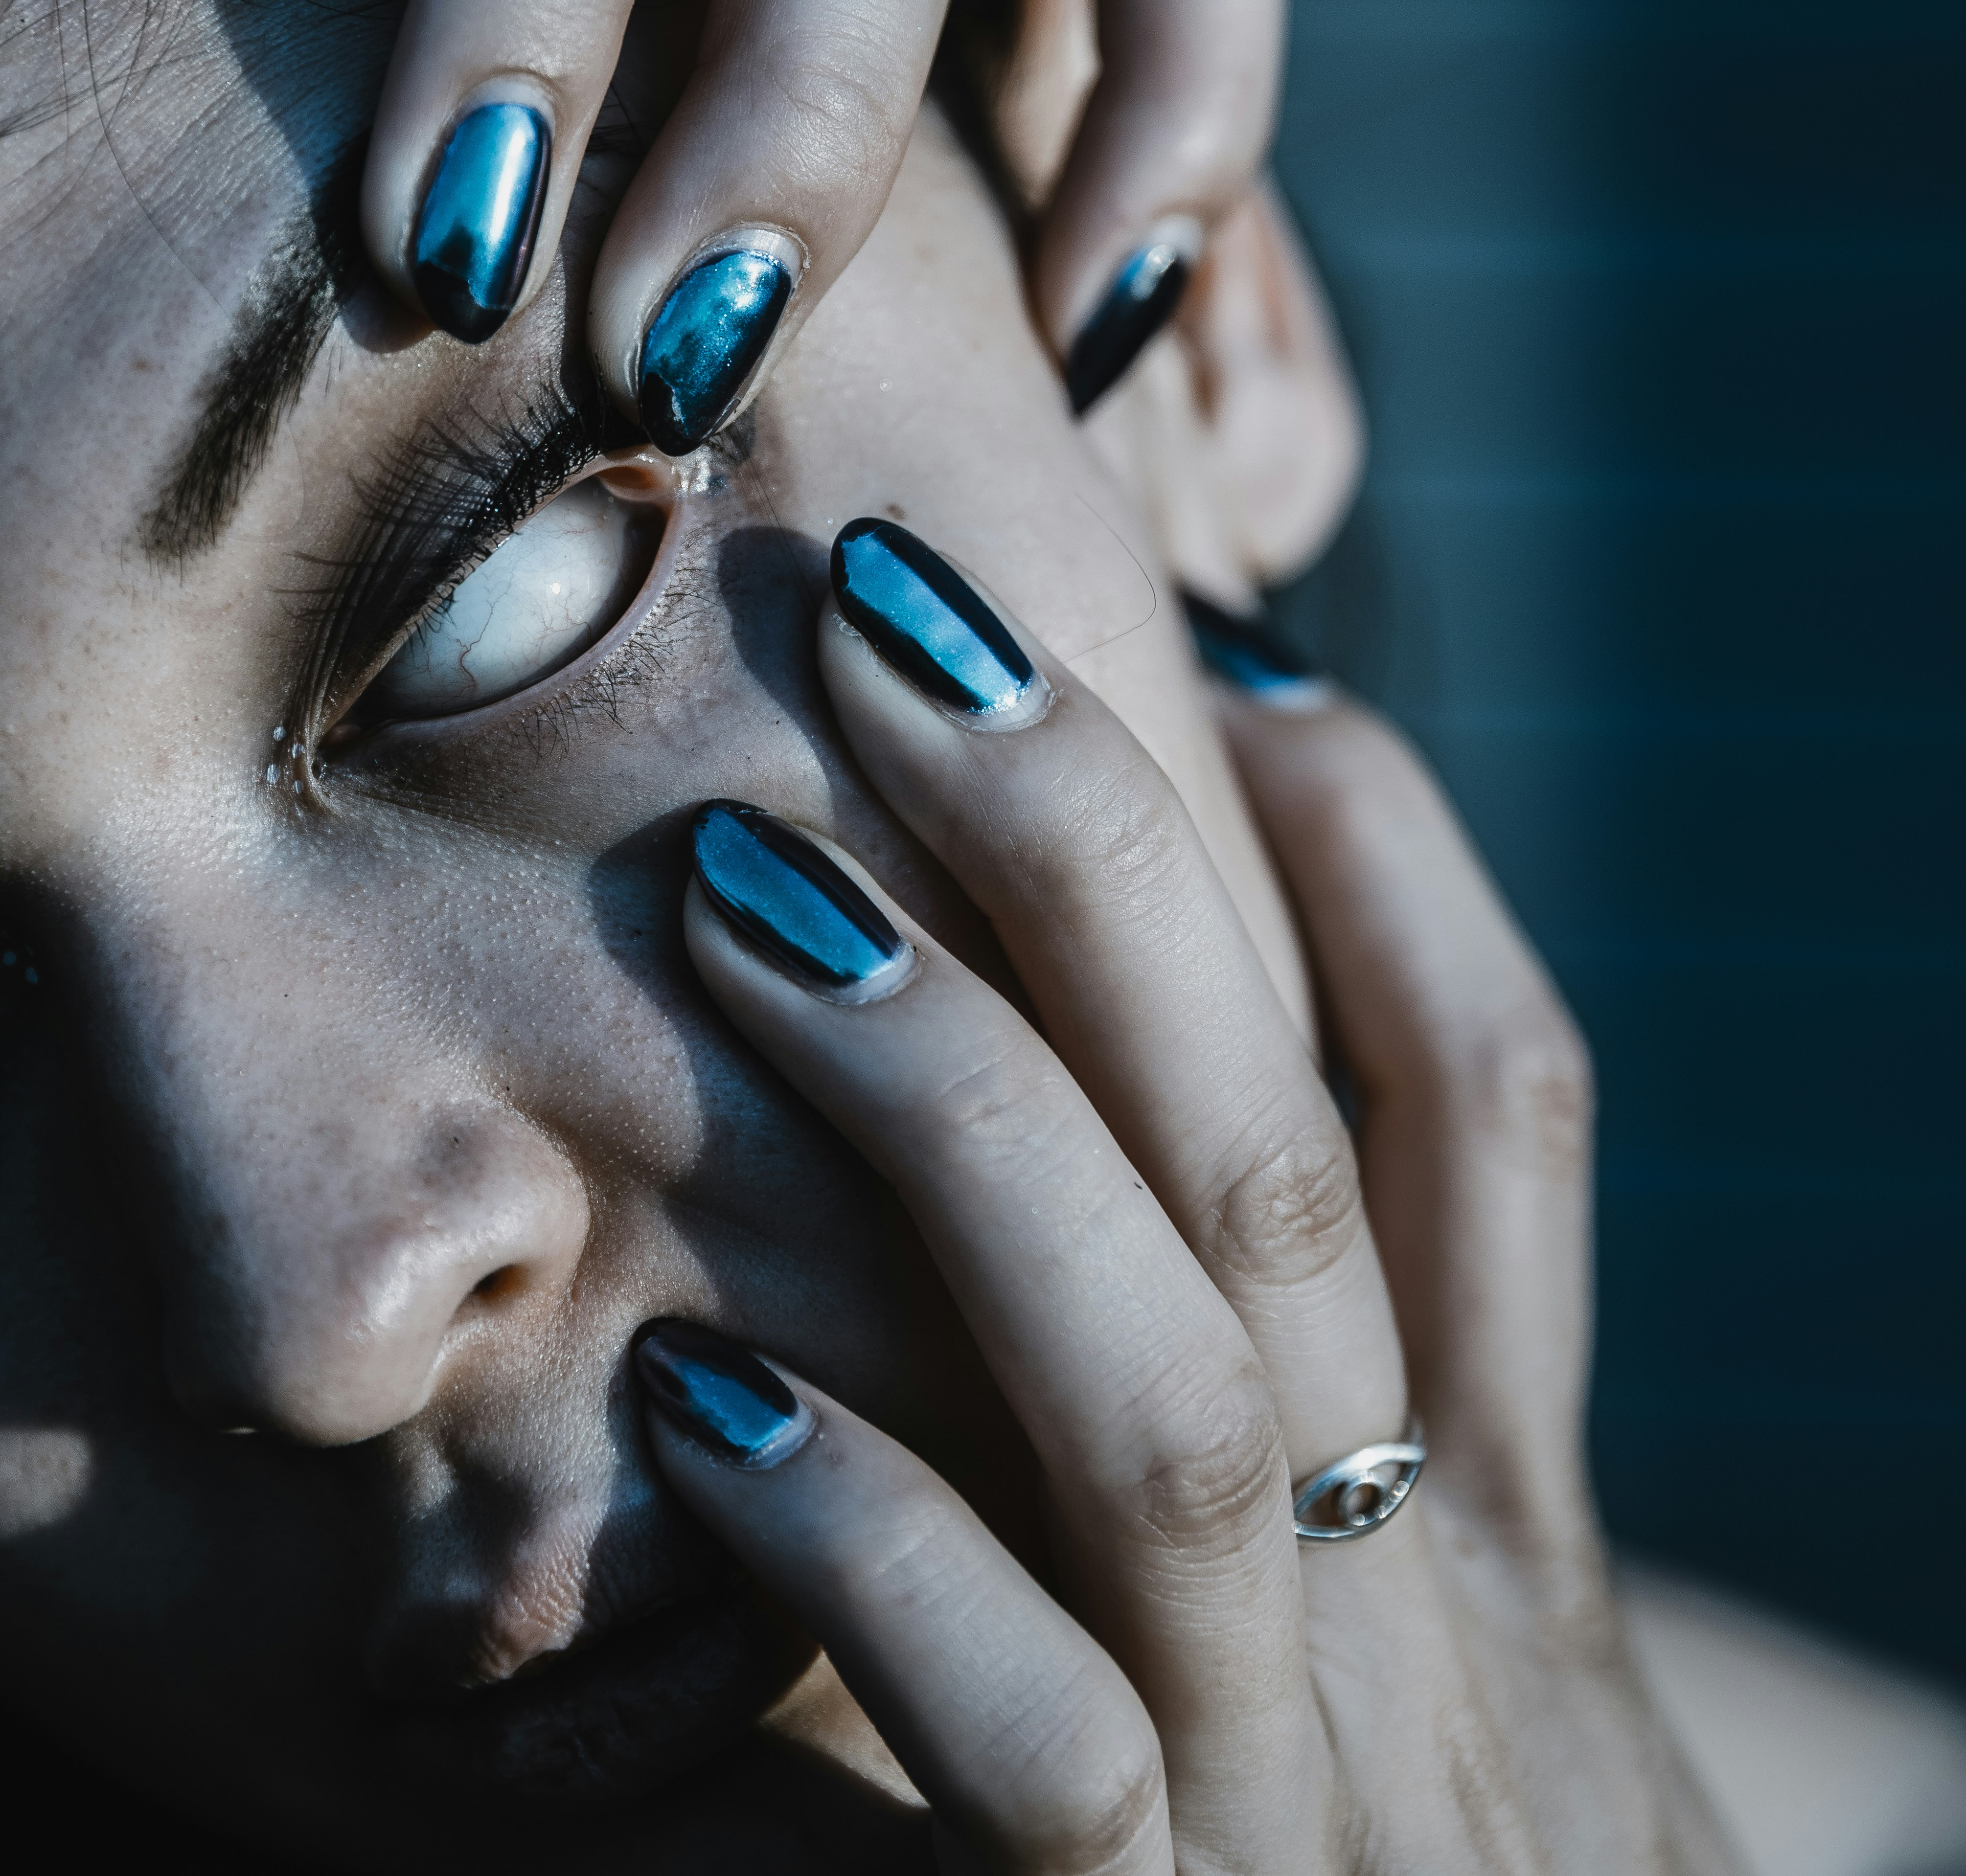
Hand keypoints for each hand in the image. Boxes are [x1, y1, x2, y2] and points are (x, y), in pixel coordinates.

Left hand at [633, 521, 1739, 1868]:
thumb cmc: (1394, 1865)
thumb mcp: (1410, 1621)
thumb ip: (1291, 1393)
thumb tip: (1099, 1103)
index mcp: (1488, 1499)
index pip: (1498, 1112)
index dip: (1388, 861)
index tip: (1226, 652)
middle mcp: (1427, 1592)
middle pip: (1293, 1167)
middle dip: (1113, 875)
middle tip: (906, 627)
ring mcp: (1308, 1777)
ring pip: (1175, 1394)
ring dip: (974, 1132)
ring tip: (759, 901)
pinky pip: (1031, 1750)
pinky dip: (881, 1553)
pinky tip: (704, 1394)